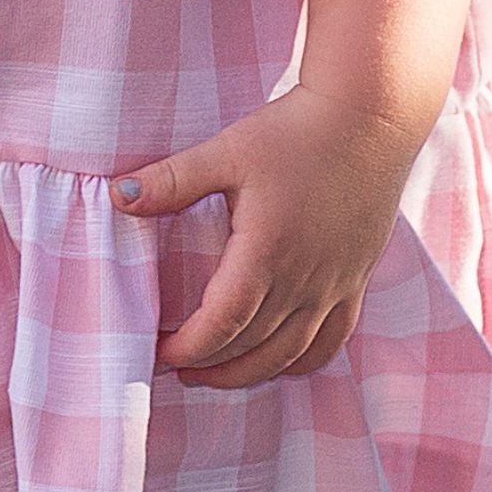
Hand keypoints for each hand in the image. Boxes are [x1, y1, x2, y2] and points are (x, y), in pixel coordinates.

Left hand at [111, 86, 417, 387]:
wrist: (372, 117)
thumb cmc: (296, 131)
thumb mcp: (227, 150)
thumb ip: (172, 179)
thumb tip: (119, 195)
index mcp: (267, 252)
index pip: (223, 324)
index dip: (189, 347)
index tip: (159, 353)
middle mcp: (305, 280)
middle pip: (253, 347)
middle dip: (210, 366)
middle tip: (173, 368)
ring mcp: (335, 284)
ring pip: (292, 354)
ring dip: (251, 373)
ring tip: (215, 374)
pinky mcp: (356, 278)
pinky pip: (332, 341)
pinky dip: (301, 361)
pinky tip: (279, 361)